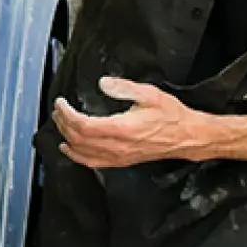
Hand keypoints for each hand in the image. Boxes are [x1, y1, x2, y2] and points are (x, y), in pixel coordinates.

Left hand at [52, 79, 215, 168]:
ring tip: (60, 124)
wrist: (188, 137)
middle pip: (79, 139)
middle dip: (63, 124)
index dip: (67, 114)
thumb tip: (103, 83)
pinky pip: (94, 163)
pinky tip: (70, 149)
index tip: (60, 102)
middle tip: (58, 109)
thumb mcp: (149, 94)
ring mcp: (119, 157)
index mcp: (122, 129)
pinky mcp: (122, 162)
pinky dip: (78, 156)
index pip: (83, 125)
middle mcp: (118, 146)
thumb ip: (124, 88)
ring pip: (83, 152)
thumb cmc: (171, 116)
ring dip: (67, 138)